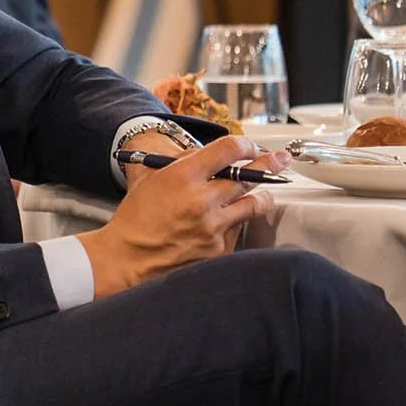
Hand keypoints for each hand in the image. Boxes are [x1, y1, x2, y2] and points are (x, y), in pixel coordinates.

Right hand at [79, 136, 291, 297]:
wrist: (126, 260)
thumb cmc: (136, 219)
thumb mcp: (152, 179)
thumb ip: (185, 163)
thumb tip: (216, 156)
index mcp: (183, 176)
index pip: (230, 149)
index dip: (246, 145)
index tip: (251, 147)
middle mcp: (202, 200)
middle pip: (250, 176)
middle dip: (269, 165)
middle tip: (279, 160)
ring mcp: (213, 227)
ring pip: (254, 204)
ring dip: (262, 195)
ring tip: (265, 192)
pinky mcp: (219, 250)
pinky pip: (239, 229)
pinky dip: (237, 223)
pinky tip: (227, 222)